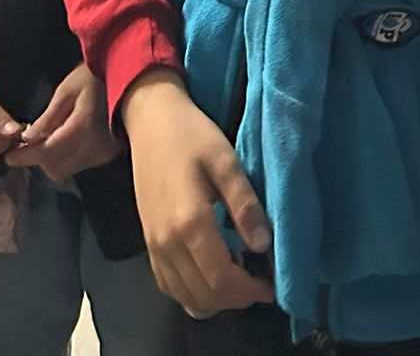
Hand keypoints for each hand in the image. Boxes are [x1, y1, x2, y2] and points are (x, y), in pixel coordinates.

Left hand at [7, 62, 120, 181]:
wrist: (131, 79)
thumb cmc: (96, 77)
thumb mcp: (68, 89)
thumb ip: (48, 117)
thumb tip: (27, 138)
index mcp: (80, 129)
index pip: (46, 152)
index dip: (25, 157)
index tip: (8, 156)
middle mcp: (92, 148)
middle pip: (55, 168)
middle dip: (39, 159)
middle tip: (27, 145)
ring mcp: (102, 154)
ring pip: (67, 169)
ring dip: (52, 160)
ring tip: (46, 140)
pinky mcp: (107, 155)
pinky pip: (80, 164)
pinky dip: (67, 157)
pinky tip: (65, 139)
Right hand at [122, 70, 273, 317]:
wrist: (151, 120)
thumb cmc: (192, 135)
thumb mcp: (226, 161)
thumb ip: (245, 204)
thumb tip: (264, 246)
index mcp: (190, 223)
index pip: (222, 279)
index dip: (249, 290)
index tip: (271, 284)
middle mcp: (167, 243)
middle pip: (205, 295)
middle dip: (237, 298)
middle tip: (260, 282)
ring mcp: (154, 246)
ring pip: (186, 297)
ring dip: (216, 299)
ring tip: (239, 279)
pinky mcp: (148, 243)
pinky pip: (169, 286)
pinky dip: (192, 293)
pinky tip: (210, 276)